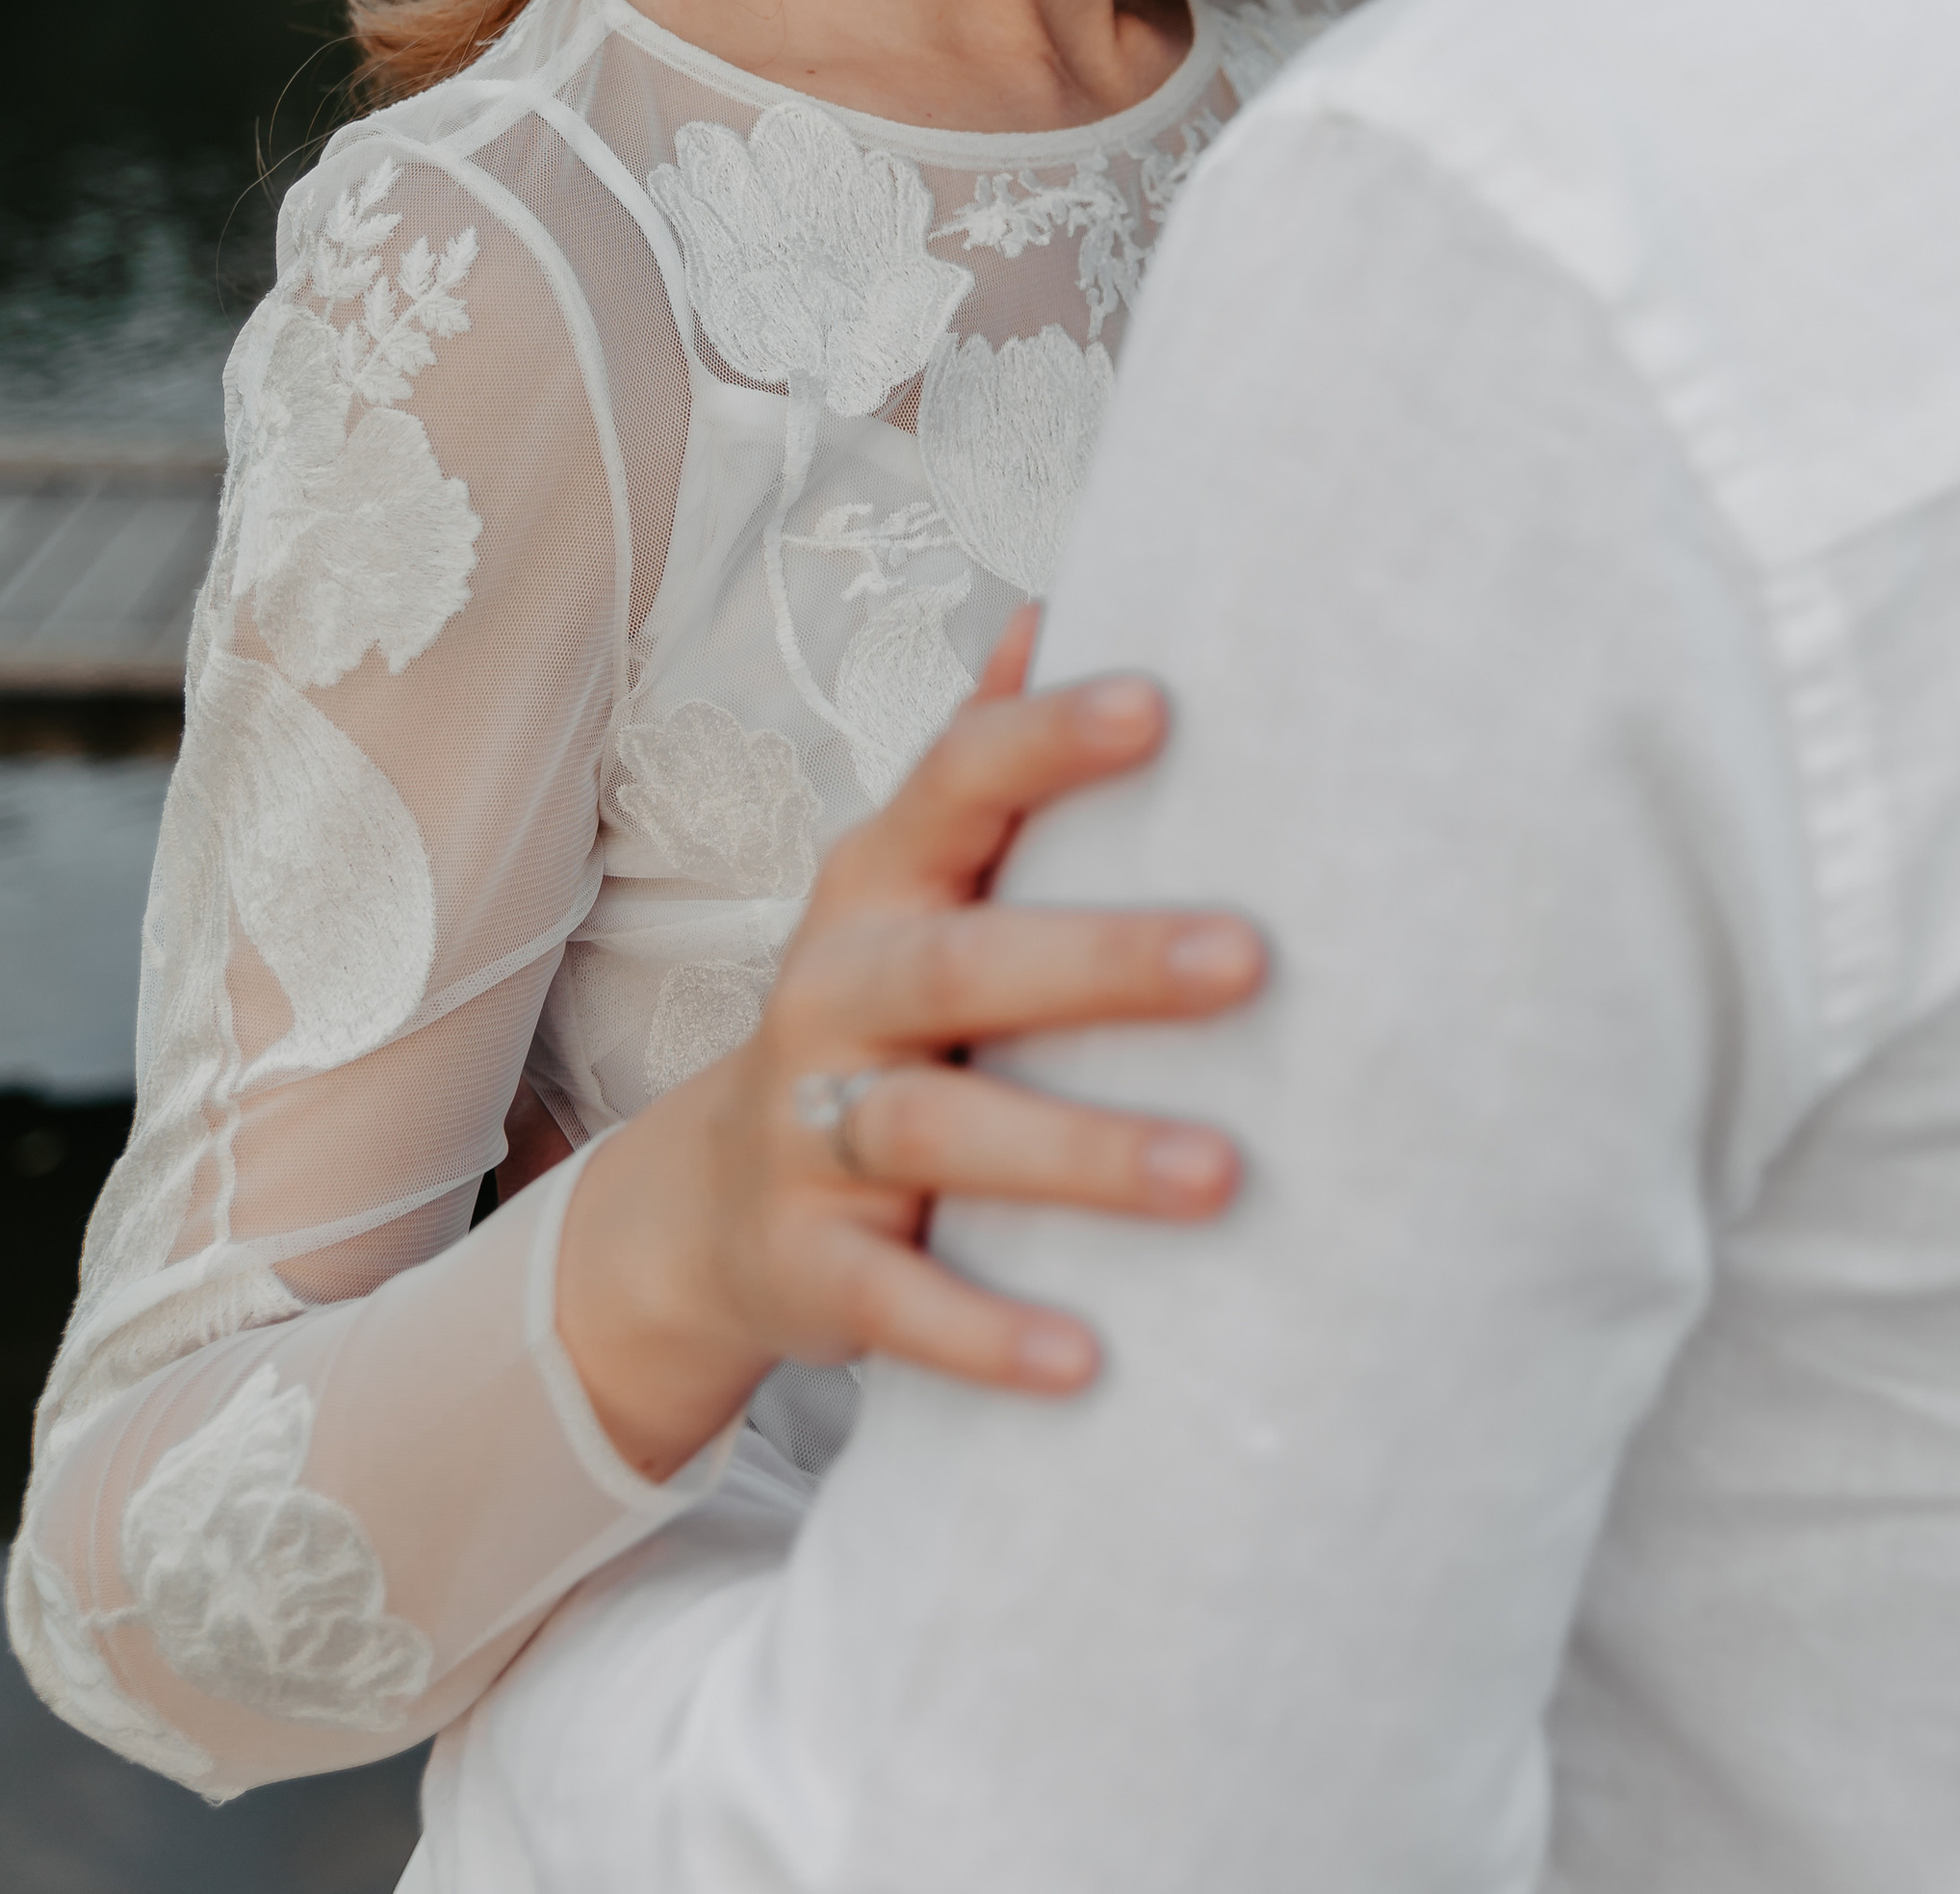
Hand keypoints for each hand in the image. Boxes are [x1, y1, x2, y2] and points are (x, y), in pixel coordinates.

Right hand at [555, 615, 1265, 1480]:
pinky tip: (1090, 1360)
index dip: (1050, 740)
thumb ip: (993, 759)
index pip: (957, 782)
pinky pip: (897, 1303)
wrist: (709, 1208)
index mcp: (878, 879)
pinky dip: (986, 1335)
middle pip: (963, 964)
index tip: (1164, 703)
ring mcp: (809, 1131)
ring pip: (938, 1136)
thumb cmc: (879, 1008)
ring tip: (1223, 1176)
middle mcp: (833, 990)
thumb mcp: (917, 878)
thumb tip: (1061, 600)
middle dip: (1104, 961)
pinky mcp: (812, 1268)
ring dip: (1082, 1156)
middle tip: (1250, 956)